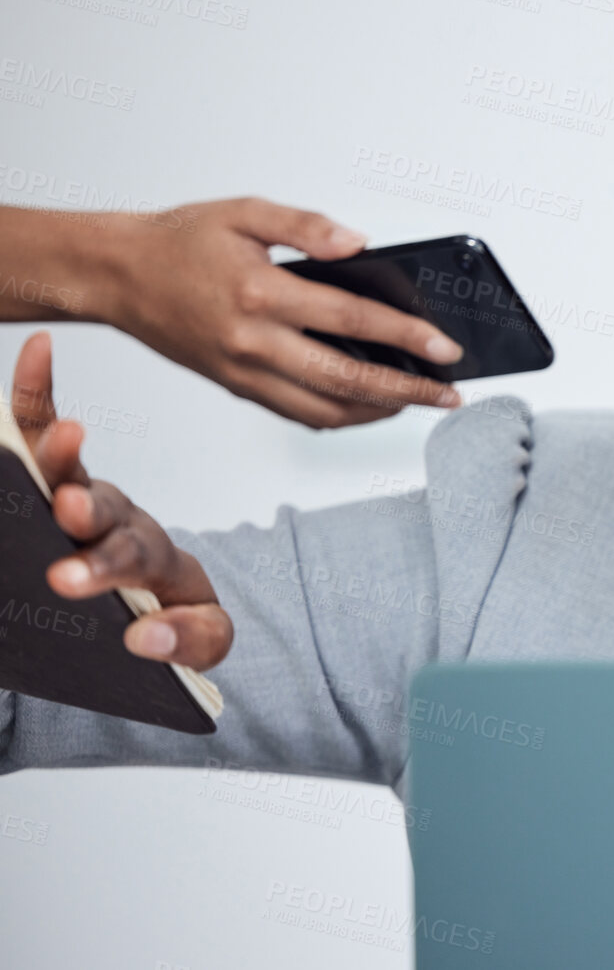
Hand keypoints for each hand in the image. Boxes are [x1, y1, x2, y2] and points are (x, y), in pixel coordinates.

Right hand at [11, 332, 232, 668]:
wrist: (150, 605)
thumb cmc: (167, 615)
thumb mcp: (198, 639)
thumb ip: (189, 643)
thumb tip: (144, 639)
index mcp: (153, 559)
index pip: (133, 558)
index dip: (104, 567)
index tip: (70, 581)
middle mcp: (120, 520)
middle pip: (105, 512)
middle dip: (85, 514)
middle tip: (69, 513)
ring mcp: (85, 498)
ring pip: (71, 470)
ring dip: (59, 455)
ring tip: (59, 437)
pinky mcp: (54, 482)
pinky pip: (44, 428)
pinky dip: (39, 391)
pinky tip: (40, 346)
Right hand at [99, 197, 464, 427]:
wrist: (116, 274)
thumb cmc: (180, 240)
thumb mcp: (244, 212)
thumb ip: (306, 226)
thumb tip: (359, 243)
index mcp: (260, 293)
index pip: (353, 319)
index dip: (407, 336)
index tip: (446, 348)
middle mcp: (253, 342)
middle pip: (348, 379)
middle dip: (408, 390)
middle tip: (449, 393)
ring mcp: (244, 373)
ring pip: (325, 409)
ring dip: (378, 411)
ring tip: (417, 400)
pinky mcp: (236, 387)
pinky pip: (297, 413)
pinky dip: (340, 415)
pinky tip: (368, 404)